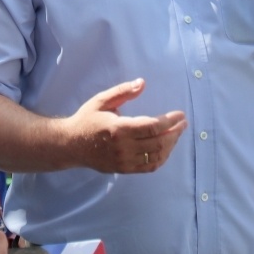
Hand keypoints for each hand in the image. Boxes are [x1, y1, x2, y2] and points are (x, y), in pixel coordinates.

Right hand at [63, 79, 186, 174]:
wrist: (71, 144)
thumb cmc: (87, 119)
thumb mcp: (102, 100)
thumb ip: (123, 91)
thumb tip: (142, 83)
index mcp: (118, 129)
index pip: (152, 127)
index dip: (170, 121)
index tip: (180, 115)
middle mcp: (123, 148)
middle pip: (158, 143)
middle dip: (175, 132)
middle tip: (183, 124)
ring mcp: (124, 161)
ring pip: (156, 157)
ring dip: (171, 146)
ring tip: (176, 134)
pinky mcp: (124, 169)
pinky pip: (149, 167)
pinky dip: (161, 158)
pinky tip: (166, 148)